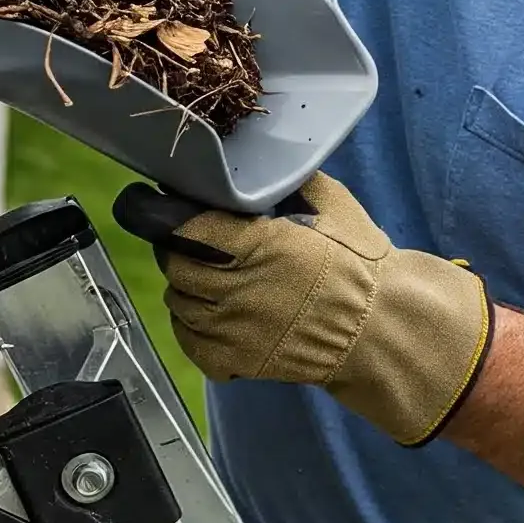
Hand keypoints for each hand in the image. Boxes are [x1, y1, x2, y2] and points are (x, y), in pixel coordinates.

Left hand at [114, 173, 493, 447]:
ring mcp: (233, 330)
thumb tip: (256, 162)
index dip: (156, 211)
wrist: (378, 330)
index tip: (144, 201)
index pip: (184, 225)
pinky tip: (212, 311)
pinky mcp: (233, 361)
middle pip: (174, 263)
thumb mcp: (332, 205)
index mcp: (261, 245)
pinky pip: (187, 339)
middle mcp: (239, 289)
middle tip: (194, 240)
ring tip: (211, 276)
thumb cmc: (359, 263)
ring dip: (186, 285)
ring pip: (177, 300)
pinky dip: (191, 323)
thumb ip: (290, 181)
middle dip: (177, 247)